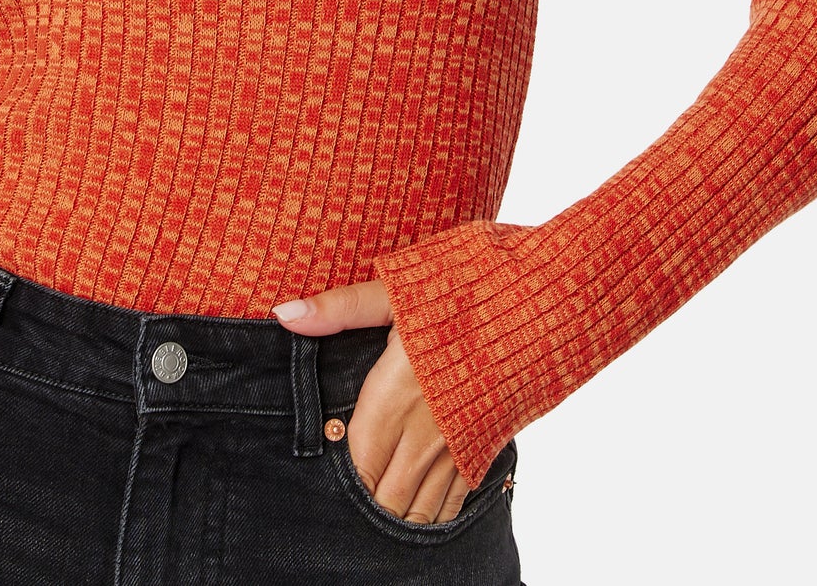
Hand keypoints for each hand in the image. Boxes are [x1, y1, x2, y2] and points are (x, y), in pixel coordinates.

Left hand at [271, 278, 471, 524]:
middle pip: (385, 501)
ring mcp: (456, 447)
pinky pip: (455, 503)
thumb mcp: (394, 293)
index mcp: (393, 401)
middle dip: (366, 511)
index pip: (356, 468)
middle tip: (345, 517)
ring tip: (378, 523)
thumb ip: (339, 309)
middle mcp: (424, 435)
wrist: (531, 305)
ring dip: (397, 520)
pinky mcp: (482, 448)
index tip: (323, 487)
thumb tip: (284, 313)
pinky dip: (433, 517)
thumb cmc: (458, 295)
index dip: (340, 485)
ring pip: (420, 512)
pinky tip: (419, 515)